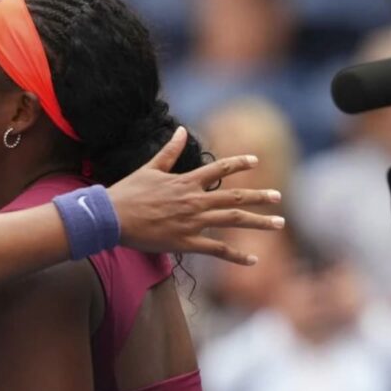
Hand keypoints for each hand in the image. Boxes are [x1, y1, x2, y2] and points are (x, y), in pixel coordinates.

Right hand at [109, 127, 283, 264]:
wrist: (111, 217)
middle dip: (260, 197)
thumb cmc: (128, 192)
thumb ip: (169, 151)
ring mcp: (192, 222)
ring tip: (279, 223)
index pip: (219, 168)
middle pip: (235, 197)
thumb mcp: (150, 168)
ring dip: (259, 222)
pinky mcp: (185, 242)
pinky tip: (253, 260)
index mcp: (186, 181)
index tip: (255, 161)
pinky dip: (236, 255)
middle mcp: (194, 200)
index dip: (239, 164)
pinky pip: (217, 249)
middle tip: (279, 197)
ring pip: (233, 221)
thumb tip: (181, 130)